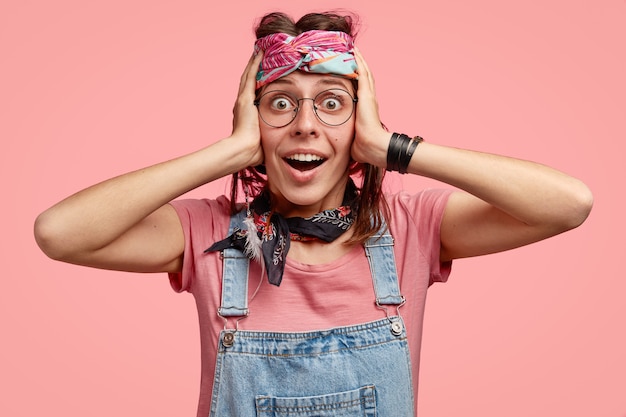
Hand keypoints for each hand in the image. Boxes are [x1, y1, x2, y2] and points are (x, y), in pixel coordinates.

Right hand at [229, 51, 263, 167]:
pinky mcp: (245, 100)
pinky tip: (259, 54)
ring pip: (249, 76)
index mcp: (246, 112)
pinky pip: (251, 78)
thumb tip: (285, 142)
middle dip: (255, 67)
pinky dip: (255, 65)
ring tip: (261, 49)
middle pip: (250, 80)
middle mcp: (243, 104)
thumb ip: (272, 135)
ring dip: (255, 62)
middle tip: (261, 53)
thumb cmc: (254, 151)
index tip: (264, 70)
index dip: (258, 79)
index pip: (253, 91)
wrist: (243, 152)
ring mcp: (243, 100)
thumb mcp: (266, 139)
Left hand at [351, 47, 390, 167]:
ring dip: (359, 61)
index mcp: (366, 110)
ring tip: (353, 49)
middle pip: (364, 78)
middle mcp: (369, 101)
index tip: (350, 72)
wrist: (374, 148)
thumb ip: (347, 138)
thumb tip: (337, 149)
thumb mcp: (352, 140)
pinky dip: (359, 63)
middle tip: (352, 54)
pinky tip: (354, 52)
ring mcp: (369, 97)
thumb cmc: (364, 148)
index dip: (357, 80)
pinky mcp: (366, 95)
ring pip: (364, 73)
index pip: (361, 91)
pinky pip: (362, 74)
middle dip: (358, 66)